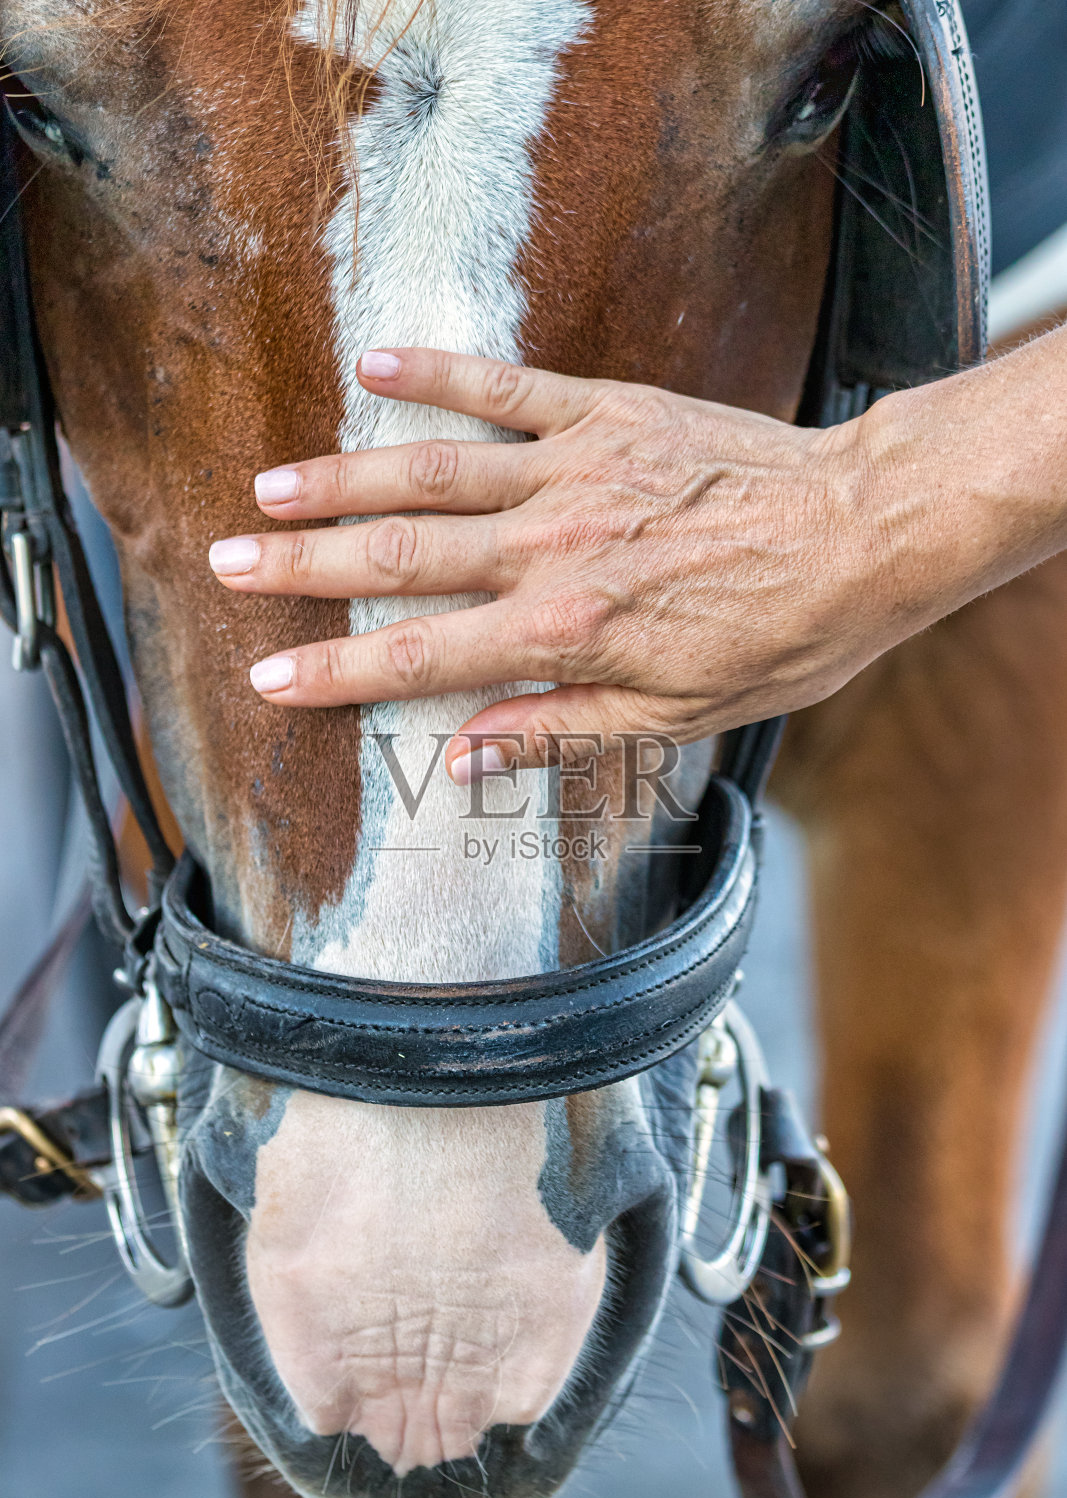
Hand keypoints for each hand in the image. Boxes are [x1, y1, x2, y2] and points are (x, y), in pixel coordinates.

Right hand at [207, 347, 975, 779]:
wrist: (863, 535)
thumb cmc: (778, 639)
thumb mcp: (674, 718)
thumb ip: (555, 731)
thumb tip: (459, 755)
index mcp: (565, 636)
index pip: (418, 659)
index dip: (333, 669)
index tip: (268, 675)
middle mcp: (552, 549)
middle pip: (398, 558)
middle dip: (302, 566)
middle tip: (225, 565)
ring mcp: (575, 472)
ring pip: (432, 472)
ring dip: (341, 478)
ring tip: (268, 485)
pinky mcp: (607, 411)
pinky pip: (508, 387)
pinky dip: (440, 372)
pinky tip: (376, 365)